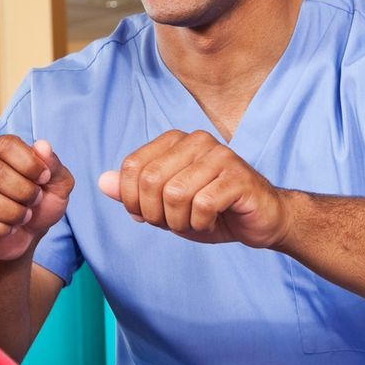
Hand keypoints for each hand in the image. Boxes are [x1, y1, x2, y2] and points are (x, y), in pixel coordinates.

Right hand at [0, 136, 73, 260]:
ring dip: (12, 212)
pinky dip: (0, 229)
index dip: (29, 163)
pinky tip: (9, 228)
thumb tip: (43, 146)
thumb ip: (54, 165)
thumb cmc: (40, 204)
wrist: (28, 237)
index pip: (6, 145)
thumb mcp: (57, 185)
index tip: (44, 179)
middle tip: (35, 200)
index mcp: (0, 151)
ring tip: (23, 216)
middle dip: (23, 191)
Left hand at [99, 130, 293, 248]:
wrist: (262, 220)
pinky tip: (213, 221)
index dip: (132, 200)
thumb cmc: (213, 210)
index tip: (147, 216)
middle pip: (150, 181)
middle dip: (155, 214)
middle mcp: (197, 140)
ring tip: (194, 222)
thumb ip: (134, 193)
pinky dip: (201, 224)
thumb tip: (102, 182)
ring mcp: (220, 156)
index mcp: (176, 141)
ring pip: (174, 194)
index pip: (132, 166)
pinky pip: (202, 205)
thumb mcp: (165, 205)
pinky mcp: (238, 177)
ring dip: (179, 222)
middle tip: (173, 223)